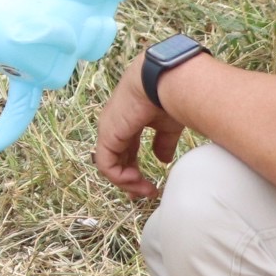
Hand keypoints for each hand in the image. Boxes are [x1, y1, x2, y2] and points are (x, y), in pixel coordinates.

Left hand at [95, 58, 183, 200]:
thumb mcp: (167, 125)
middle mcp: (114, 126)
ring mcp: (108, 131)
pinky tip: (137, 179)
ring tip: (145, 190)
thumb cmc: (169, 97)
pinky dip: (120, 177)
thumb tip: (163, 160)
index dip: (133, 169)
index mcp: (128, 121)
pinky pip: (107, 165)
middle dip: (128, 180)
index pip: (125, 150)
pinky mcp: (107, 136)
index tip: (147, 185)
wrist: (164, 82)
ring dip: (127, 182)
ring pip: (110, 165)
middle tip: (143, 194)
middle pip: (116, 159)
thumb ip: (163, 143)